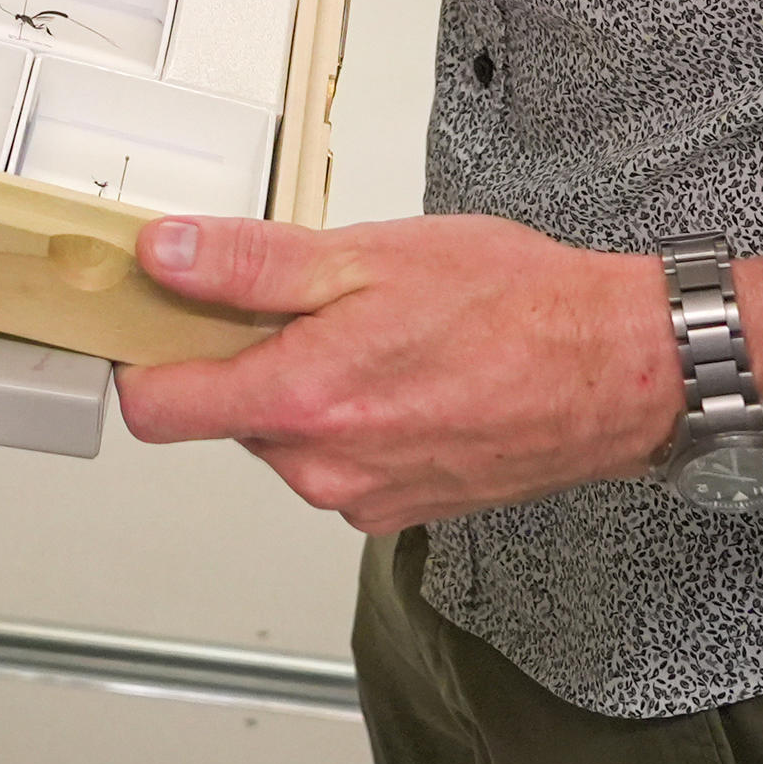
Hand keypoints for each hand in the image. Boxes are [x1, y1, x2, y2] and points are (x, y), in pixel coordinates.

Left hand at [114, 212, 683, 530]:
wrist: (616, 371)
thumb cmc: (513, 307)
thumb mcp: (368, 255)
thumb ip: (251, 264)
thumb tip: (164, 255)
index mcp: (303, 403)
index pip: (156, 409)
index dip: (146, 353)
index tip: (157, 315)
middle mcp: (322, 470)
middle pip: (223, 413)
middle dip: (246, 356)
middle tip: (313, 301)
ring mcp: (361, 497)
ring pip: (283, 435)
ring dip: (306, 385)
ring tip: (378, 334)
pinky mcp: (397, 508)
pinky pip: (337, 458)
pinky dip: (353, 416)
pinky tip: (408, 374)